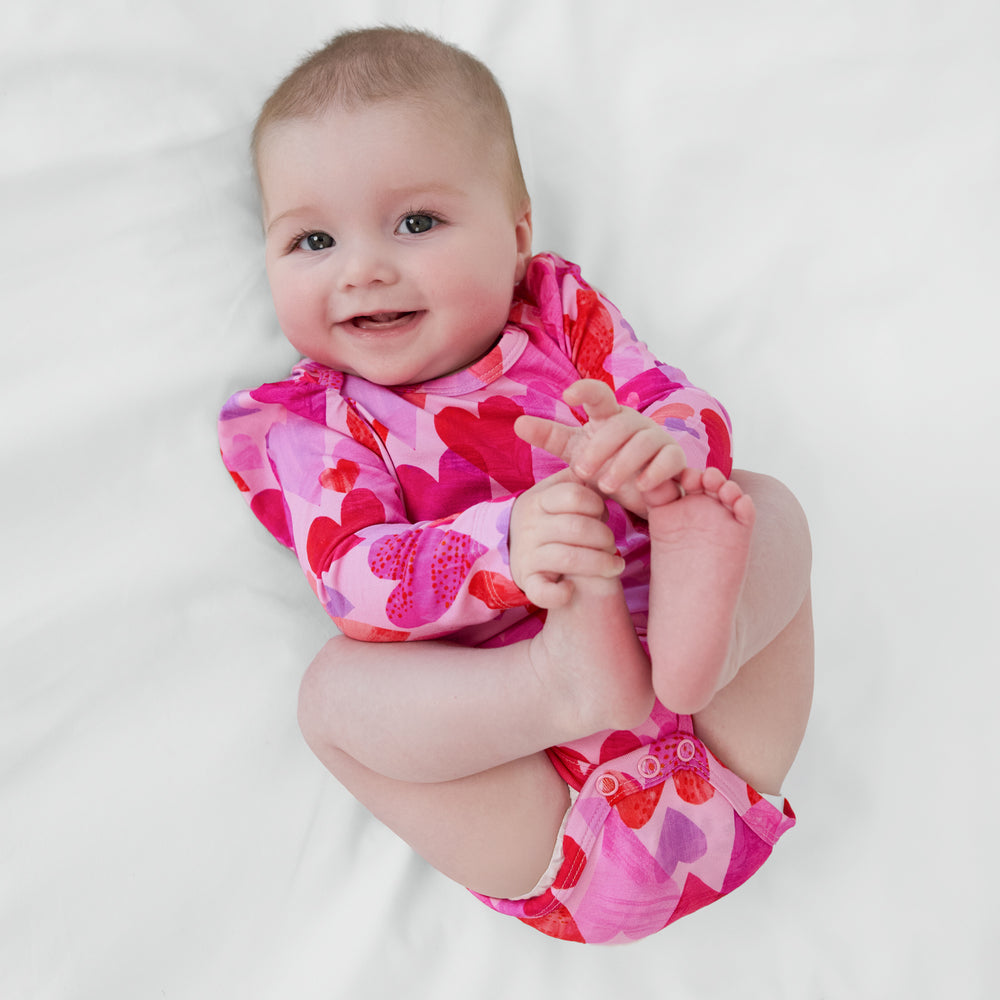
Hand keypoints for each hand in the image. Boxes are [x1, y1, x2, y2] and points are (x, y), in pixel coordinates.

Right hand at [509, 468, 624, 607]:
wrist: (519, 548)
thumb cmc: (552, 517)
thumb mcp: (557, 491)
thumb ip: (577, 476)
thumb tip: (605, 456)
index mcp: (538, 499)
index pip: (576, 495)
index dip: (597, 505)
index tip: (602, 513)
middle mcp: (529, 525)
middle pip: (578, 528)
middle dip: (605, 537)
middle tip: (613, 544)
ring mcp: (527, 554)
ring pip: (569, 558)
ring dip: (600, 564)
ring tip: (615, 566)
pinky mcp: (527, 581)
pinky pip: (542, 592)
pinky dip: (559, 594)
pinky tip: (572, 589)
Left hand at [514, 379, 685, 516]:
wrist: (640, 493)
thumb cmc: (606, 464)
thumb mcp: (575, 452)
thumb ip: (550, 437)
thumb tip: (517, 423)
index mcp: (609, 416)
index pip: (598, 394)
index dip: (585, 389)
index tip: (567, 394)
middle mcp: (634, 422)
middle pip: (618, 425)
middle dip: (599, 449)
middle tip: (583, 474)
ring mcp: (657, 438)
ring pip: (644, 442)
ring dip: (623, 464)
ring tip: (605, 487)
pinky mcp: (675, 458)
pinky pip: (670, 459)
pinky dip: (656, 472)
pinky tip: (641, 487)